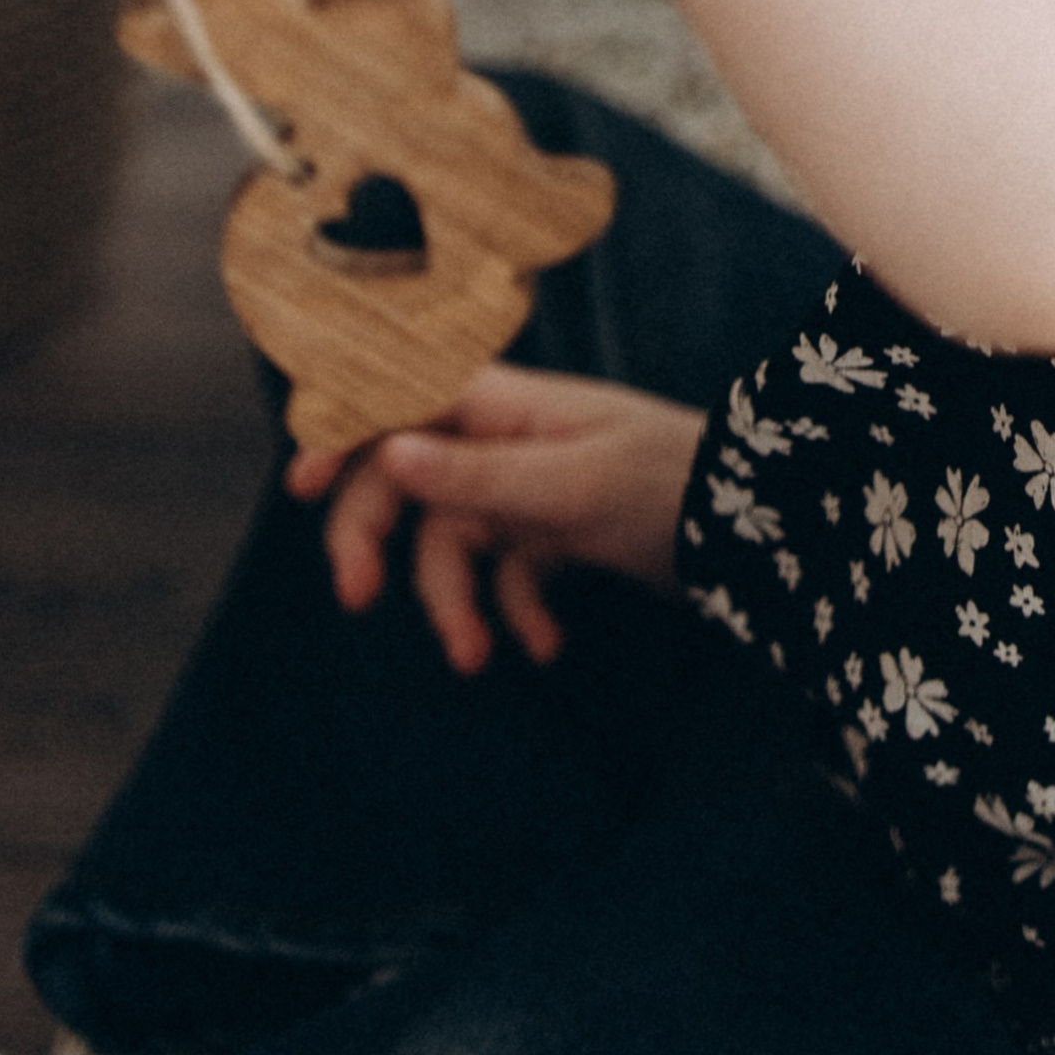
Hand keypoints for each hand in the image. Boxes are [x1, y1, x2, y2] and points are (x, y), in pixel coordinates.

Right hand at [289, 364, 708, 673]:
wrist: (755, 531)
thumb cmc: (670, 485)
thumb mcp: (573, 486)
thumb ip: (479, 474)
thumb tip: (389, 451)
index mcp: (506, 403)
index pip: (403, 395)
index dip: (346, 426)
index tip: (300, 485)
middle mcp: (508, 437)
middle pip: (409, 475)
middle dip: (379, 534)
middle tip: (359, 597)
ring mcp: (531, 485)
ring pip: (454, 539)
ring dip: (456, 601)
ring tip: (477, 659)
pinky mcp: (557, 534)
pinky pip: (507, 574)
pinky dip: (516, 612)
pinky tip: (548, 646)